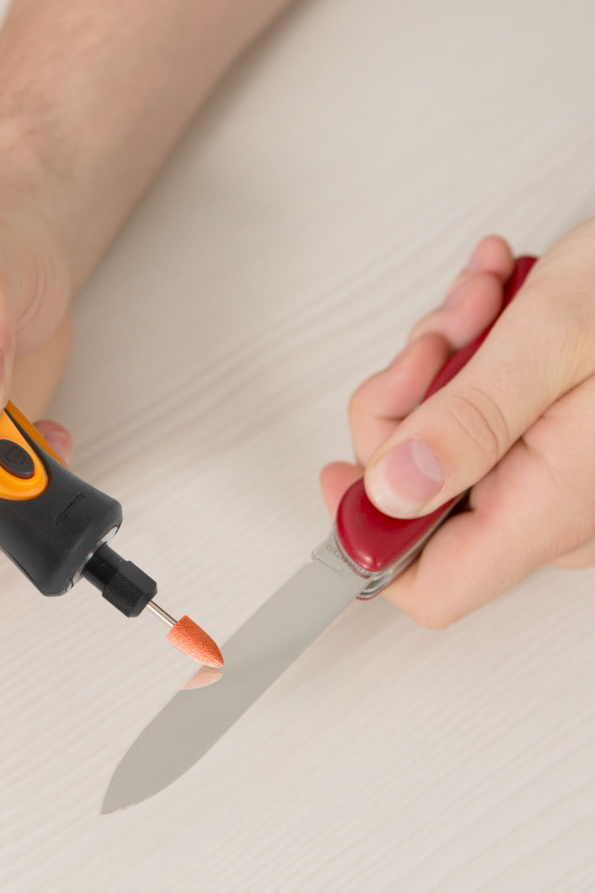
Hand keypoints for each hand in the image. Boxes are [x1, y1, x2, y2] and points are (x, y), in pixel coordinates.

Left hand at [321, 231, 594, 625]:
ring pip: (437, 445)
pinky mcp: (552, 444)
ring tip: (486, 305)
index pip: (431, 588)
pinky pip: (471, 420)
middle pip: (416, 496)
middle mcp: (556, 508)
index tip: (337, 473)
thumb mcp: (555, 338)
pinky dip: (467, 361)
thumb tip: (390, 492)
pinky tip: (497, 309)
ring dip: (441, 365)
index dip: (366, 540)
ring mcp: (556, 478)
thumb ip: (468, 420)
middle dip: (409, 403)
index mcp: (552, 505)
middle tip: (442, 340)